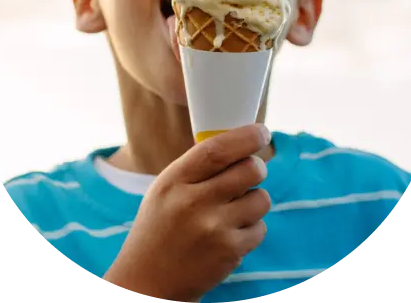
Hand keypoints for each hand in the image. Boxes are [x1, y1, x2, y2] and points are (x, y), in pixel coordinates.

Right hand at [103, 124, 271, 301]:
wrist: (148, 280)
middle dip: (257, 166)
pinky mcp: (229, 252)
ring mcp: (214, 229)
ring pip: (261, 198)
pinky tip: (231, 232)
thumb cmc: (160, 226)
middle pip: (249, 170)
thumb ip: (196, 167)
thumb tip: (238, 144)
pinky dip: (252, 227)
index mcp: (175, 180)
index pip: (217, 150)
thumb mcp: (166, 188)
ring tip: (236, 207)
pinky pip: (260, 227)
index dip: (245, 136)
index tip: (261, 131)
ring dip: (255, 199)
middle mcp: (194, 202)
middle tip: (252, 170)